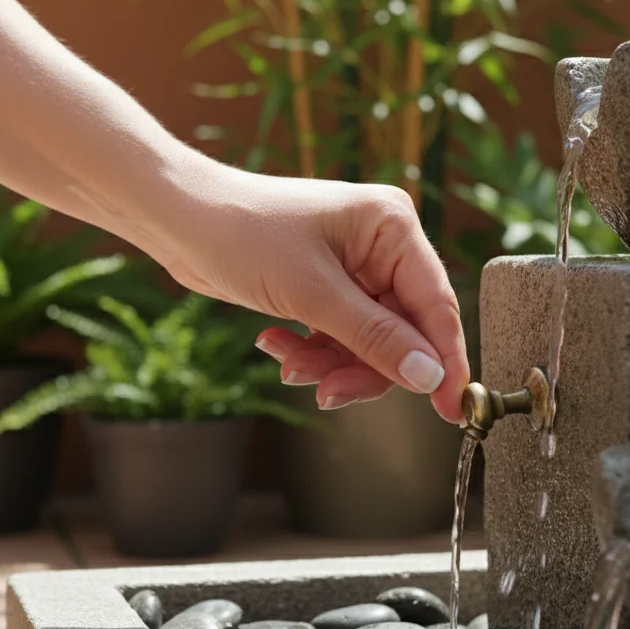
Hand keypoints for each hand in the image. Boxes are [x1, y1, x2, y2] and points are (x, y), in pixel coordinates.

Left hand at [146, 159, 469, 423]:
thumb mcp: (312, 294)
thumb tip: (430, 377)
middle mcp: (381, 245)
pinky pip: (338, 336)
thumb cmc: (242, 233)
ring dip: (331, 364)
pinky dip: (311, 351)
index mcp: (393, 226)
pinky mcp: (324, 287)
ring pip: (367, 342)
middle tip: (329, 394)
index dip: (444, 362)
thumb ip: (375, 338)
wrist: (177, 217)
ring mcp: (353, 267)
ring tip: (290, 367)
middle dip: (364, 367)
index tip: (452, 411)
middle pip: (402, 332)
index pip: (436, 305)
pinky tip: (276, 346)